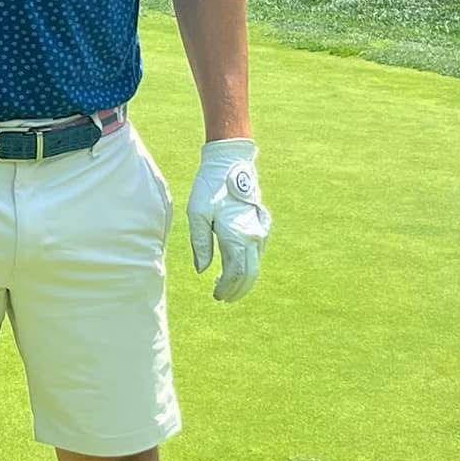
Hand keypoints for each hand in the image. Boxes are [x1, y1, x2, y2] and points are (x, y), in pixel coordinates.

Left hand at [186, 139, 270, 302]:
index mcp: (236, 236)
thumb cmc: (210, 187)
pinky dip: (250, 264)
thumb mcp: (197, 214)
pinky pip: (259, 252)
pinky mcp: (262, 224)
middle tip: (224, 298)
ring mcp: (260, 230)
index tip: (217, 295)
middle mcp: (253, 236)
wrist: (230, 163)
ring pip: (256, 264)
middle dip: (237, 289)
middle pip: (250, 274)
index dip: (227, 289)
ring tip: (227, 285)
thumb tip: (203, 270)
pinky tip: (236, 266)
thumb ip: (200, 244)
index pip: (235, 274)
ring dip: (244, 278)